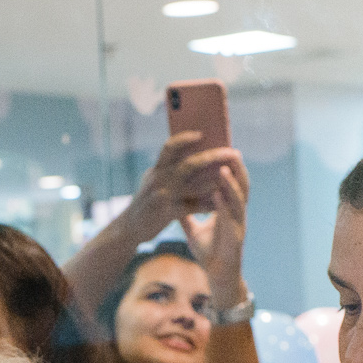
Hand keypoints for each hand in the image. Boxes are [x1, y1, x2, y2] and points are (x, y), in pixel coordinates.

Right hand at [123, 132, 242, 242]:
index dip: (185, 138)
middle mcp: (159, 180)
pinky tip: (220, 202)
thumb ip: (167, 169)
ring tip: (233, 176)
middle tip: (230, 152)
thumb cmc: (146, 202)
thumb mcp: (152, 181)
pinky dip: (208, 204)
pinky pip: (193, 207)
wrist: (129, 229)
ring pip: (195, 185)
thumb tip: (189, 154)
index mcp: (156, 170)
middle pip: (189, 164)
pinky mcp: (167, 213)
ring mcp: (163, 197)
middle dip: (213, 157)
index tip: (202, 134)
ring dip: (216, 180)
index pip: (169, 147)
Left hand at [180, 154, 250, 306]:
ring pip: (239, 198)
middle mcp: (237, 212)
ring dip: (231, 183)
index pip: (230, 181)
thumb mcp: (193, 228)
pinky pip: (231, 218)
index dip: (228, 164)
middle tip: (229, 148)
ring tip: (223, 168)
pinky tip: (217, 195)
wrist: (215, 275)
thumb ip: (186, 211)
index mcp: (228, 208)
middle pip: (241, 184)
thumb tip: (172, 197)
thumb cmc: (208, 251)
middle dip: (236, 166)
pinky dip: (224, 205)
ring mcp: (238, 224)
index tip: (221, 147)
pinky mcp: (236, 237)